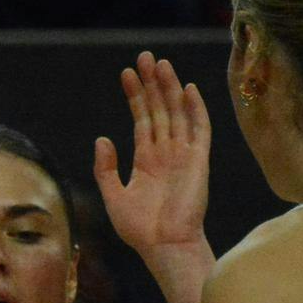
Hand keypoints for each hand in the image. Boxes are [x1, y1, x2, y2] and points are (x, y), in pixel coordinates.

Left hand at [96, 51, 211, 260]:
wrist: (164, 246)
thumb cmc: (140, 229)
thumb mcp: (113, 196)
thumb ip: (106, 168)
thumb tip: (102, 138)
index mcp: (146, 160)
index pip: (142, 119)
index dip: (135, 96)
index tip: (126, 73)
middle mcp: (166, 152)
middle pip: (160, 109)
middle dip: (152, 83)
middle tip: (145, 56)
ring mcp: (183, 154)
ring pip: (177, 113)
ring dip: (170, 88)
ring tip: (160, 63)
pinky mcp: (198, 160)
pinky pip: (199, 129)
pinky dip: (195, 108)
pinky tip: (187, 88)